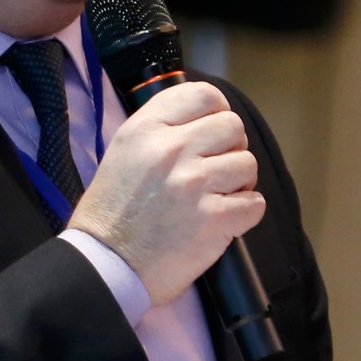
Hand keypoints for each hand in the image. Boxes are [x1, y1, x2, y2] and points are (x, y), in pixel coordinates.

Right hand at [70, 81, 264, 305]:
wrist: (106, 266)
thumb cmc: (112, 213)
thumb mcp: (124, 152)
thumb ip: (162, 129)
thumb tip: (206, 118)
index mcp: (146, 129)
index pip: (203, 95)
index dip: (218, 110)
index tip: (214, 130)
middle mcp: (171, 150)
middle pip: (233, 126)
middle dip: (231, 148)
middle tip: (216, 170)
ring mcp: (194, 184)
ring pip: (248, 164)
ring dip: (239, 182)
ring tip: (216, 197)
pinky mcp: (214, 219)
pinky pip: (255, 203)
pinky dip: (245, 213)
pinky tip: (223, 220)